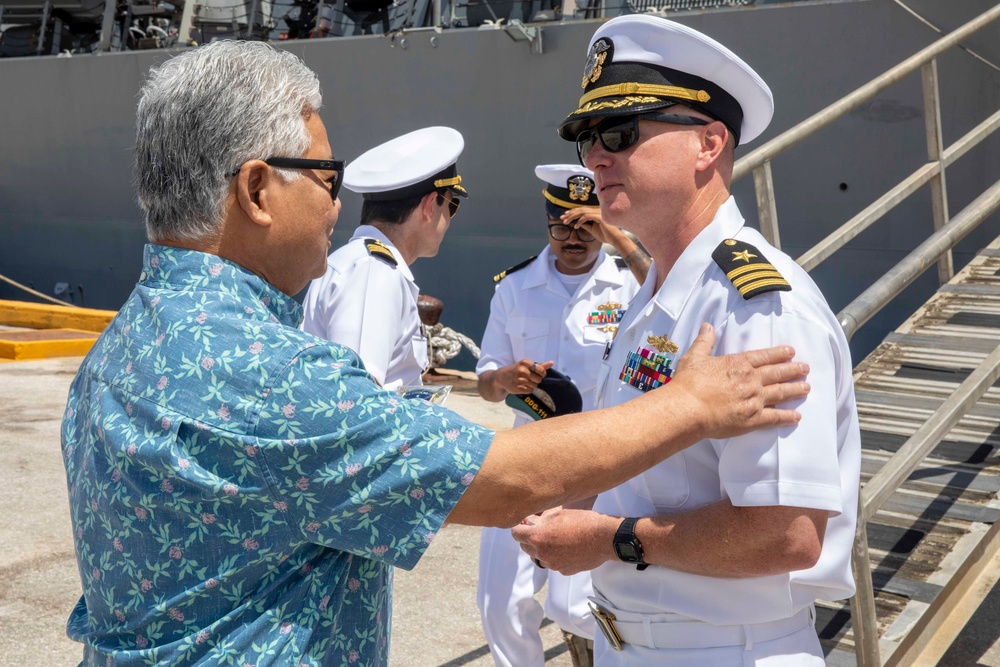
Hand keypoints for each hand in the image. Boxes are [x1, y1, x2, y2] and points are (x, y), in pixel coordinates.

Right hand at [496, 359, 553, 394]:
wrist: (502, 377)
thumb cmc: (517, 370)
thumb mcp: (526, 365)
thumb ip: (540, 365)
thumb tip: (552, 363)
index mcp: (525, 363)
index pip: (542, 370)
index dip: (542, 374)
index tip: (538, 374)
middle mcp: (522, 371)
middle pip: (539, 379)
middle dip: (536, 380)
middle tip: (529, 378)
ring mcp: (520, 380)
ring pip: (535, 386)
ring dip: (532, 385)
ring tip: (525, 382)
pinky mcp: (518, 388)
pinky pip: (530, 390)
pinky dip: (528, 389)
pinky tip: (522, 386)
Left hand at [511, 508, 618, 574]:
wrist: (604, 538)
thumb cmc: (582, 521)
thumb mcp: (557, 513)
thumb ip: (539, 520)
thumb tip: (528, 522)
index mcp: (538, 538)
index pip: (516, 534)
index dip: (518, 527)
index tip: (523, 524)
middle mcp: (542, 554)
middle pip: (525, 547)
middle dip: (528, 538)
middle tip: (539, 529)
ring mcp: (553, 565)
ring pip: (538, 557)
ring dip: (541, 549)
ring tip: (555, 539)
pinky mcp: (564, 571)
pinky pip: (553, 564)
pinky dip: (555, 556)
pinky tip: (567, 547)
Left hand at [560, 206, 616, 245]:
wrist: (615, 239)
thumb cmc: (606, 235)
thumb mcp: (592, 229)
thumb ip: (586, 225)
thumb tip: (577, 223)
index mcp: (595, 213)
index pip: (582, 210)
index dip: (573, 212)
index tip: (565, 216)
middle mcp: (597, 211)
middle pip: (580, 209)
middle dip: (570, 213)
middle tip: (562, 217)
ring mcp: (598, 213)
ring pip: (582, 212)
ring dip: (572, 217)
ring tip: (566, 222)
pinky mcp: (599, 217)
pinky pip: (586, 217)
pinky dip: (580, 221)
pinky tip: (575, 226)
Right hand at [668, 323, 809, 438]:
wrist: (688, 408)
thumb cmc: (689, 383)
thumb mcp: (694, 357)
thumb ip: (704, 342)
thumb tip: (707, 326)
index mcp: (738, 364)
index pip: (764, 356)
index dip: (778, 353)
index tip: (791, 351)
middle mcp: (750, 380)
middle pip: (777, 373)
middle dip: (793, 370)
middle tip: (806, 368)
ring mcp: (754, 400)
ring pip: (780, 393)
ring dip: (794, 390)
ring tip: (806, 387)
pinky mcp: (752, 419)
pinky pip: (775, 418)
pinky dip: (787, 417)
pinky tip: (797, 416)